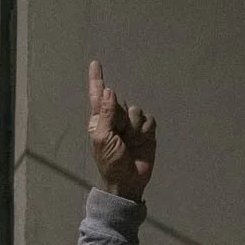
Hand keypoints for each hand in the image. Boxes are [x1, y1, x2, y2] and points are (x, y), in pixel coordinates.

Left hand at [88, 61, 155, 201]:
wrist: (129, 181)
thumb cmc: (110, 162)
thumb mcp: (103, 139)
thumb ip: (106, 114)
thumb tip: (108, 91)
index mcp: (100, 120)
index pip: (98, 96)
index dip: (97, 79)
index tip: (95, 63)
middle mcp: (116, 119)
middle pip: (121, 102)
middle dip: (122, 116)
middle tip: (119, 135)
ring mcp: (132, 125)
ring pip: (137, 110)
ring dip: (134, 126)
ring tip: (130, 142)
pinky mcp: (147, 131)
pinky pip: (149, 120)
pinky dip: (146, 130)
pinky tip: (142, 142)